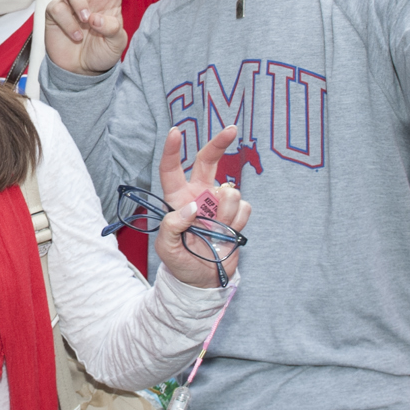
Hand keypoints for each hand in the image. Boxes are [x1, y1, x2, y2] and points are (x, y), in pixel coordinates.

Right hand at [43, 0, 130, 75]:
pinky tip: (76, 36)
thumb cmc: (102, 51)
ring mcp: (70, 0)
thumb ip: (112, 29)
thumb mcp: (116, 43)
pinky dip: (68, 22)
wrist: (81, 70)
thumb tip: (95, 18)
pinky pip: (57, 7)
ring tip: (87, 20)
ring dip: (78, 0)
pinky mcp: (54, 11)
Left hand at [151, 129, 250, 288]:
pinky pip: (244, 208)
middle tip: (231, 130)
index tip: (176, 132)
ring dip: (226, 212)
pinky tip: (228, 233)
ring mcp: (219, 203)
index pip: (171, 170)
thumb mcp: (165, 249)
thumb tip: (192, 207)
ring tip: (216, 231)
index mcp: (177, 199)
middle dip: (219, 143)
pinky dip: (237, 222)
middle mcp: (198, 194)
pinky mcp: (237, 215)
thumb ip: (172, 226)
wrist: (204, 280)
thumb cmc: (180, 262)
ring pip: (230, 191)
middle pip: (208, 161)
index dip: (172, 150)